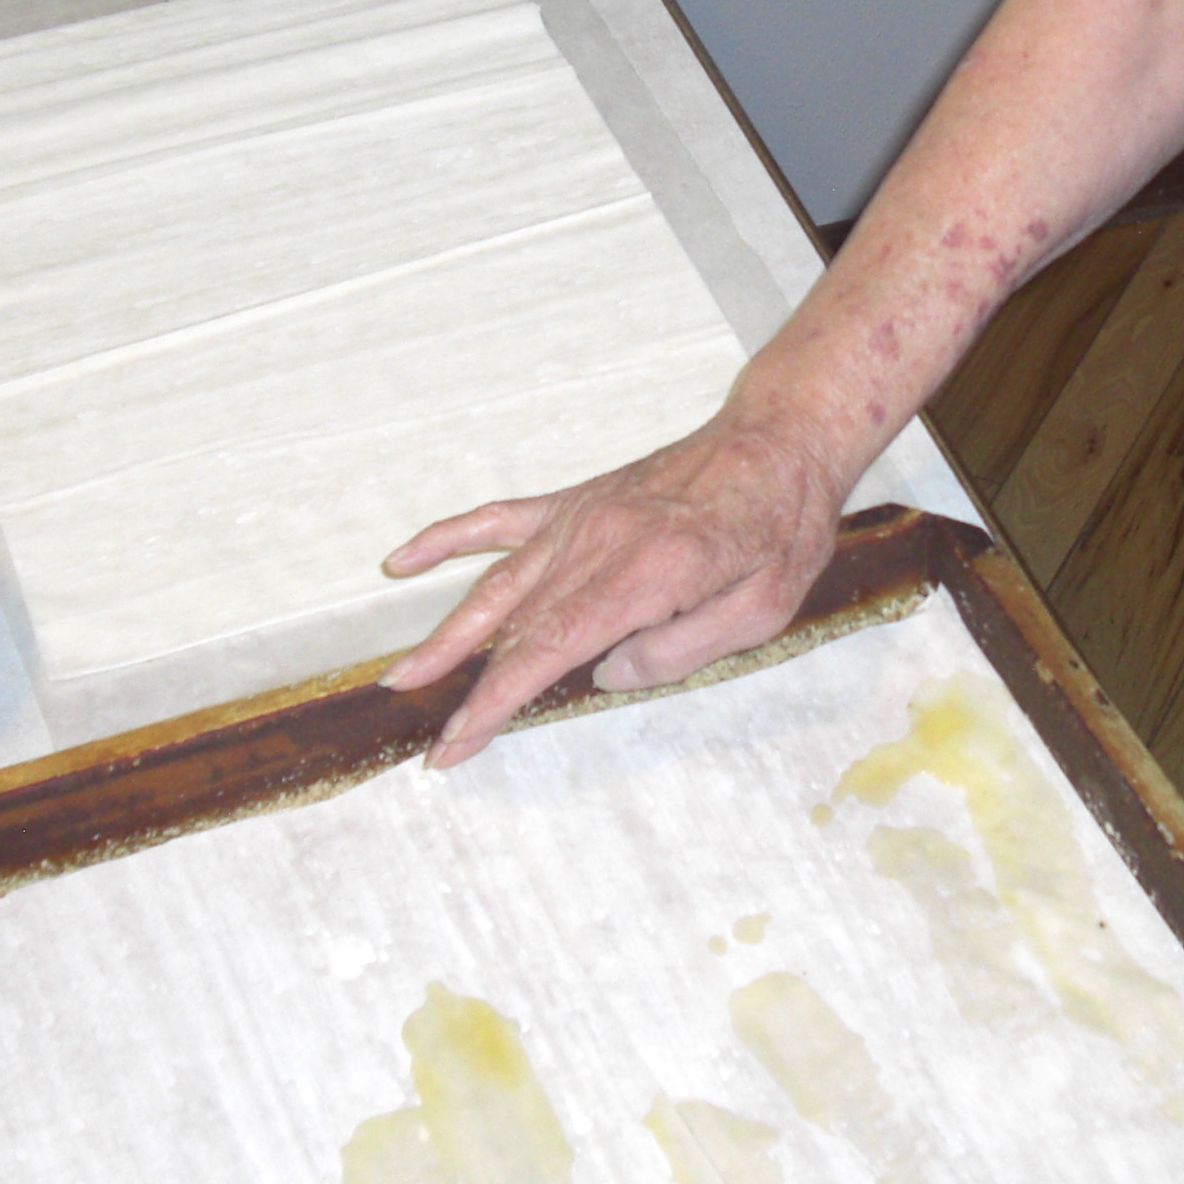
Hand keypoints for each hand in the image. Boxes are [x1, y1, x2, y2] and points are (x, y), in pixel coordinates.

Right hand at [378, 395, 851, 765]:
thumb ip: (683, 649)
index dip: (497, 701)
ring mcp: (581, 516)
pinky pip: (500, 518)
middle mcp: (600, 541)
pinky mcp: (579, 500)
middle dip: (467, 687)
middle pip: (515, 624)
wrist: (778, 440)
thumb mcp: (764, 609)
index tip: (457, 743)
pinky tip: (404, 560)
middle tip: (428, 736)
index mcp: (647, 573)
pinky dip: (448, 539)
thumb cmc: (780, 527)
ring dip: (447, 631)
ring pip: (498, 580)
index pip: (550, 649)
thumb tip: (609, 674)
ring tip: (403, 675)